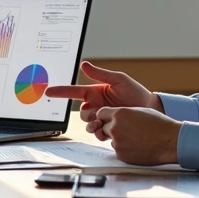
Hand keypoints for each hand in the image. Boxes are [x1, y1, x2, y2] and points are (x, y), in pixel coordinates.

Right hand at [43, 61, 162, 139]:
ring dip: (92, 124)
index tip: (48, 91)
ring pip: (88, 123)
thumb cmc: (135, 92)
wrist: (149, 108)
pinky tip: (106, 129)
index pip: (73, 92)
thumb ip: (100, 74)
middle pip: (81, 112)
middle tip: (96, 113)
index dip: (60, 92)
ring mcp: (101, 117)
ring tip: (102, 122)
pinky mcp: (108, 128)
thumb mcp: (118, 80)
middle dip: (87, 113)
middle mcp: (96, 106)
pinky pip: (97, 133)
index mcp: (95, 92)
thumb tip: (83, 64)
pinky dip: (99, 132)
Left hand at [95, 107, 180, 165]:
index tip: (109, 119)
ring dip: (120, 139)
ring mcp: (117, 142)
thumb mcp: (140, 111)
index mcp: (119, 114)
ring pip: (111, 140)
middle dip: (112, 128)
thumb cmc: (159, 125)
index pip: (100, 113)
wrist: (170, 141)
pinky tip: (138, 147)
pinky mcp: (121, 155)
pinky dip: (125, 149)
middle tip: (127, 130)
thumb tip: (115, 116)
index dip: (105, 116)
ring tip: (137, 139)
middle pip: (104, 127)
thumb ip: (124, 113)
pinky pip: (118, 150)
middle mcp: (115, 128)